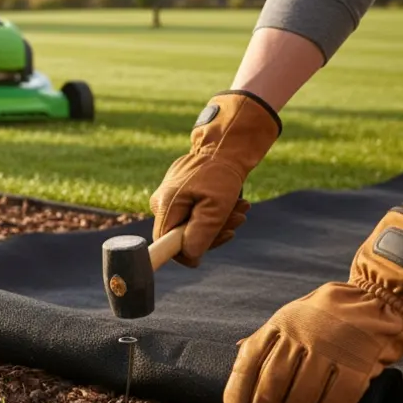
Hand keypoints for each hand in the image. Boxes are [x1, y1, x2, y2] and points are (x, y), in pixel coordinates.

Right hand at [149, 90, 281, 266]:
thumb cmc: (220, 173)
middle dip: (213, 233)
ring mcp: (170, 198)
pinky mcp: (180, 194)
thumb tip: (189, 258)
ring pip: (192, 225)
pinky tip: (233, 205)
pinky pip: (195, 214)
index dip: (186, 253)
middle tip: (239, 220)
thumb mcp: (216, 207)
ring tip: (242, 209)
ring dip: (219, 223)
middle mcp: (161, 203)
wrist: (224, 144)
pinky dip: (215, 213)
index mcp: (165, 206)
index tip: (207, 250)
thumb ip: (201, 234)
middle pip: (183, 236)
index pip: (167, 244)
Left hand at [224, 207, 402, 402]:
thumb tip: (240, 367)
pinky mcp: (358, 364)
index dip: (238, 389)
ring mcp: (330, 350)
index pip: (250, 359)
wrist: (375, 301)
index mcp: (280, 324)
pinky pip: (338, 400)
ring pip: (302, 396)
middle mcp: (301, 336)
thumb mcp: (290, 318)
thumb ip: (269, 342)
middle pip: (273, 383)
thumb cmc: (324, 318)